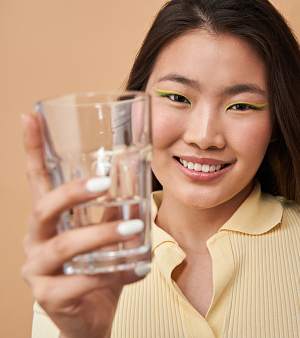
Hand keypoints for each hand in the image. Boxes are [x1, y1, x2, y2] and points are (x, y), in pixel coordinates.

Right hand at [20, 113, 149, 337]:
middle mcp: (36, 241)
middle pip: (43, 208)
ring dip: (100, 234)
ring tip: (134, 227)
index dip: (33, 148)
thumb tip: (136, 176)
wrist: (90, 319)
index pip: (37, 179)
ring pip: (62, 246)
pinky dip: (110, 274)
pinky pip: (79, 282)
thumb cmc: (98, 270)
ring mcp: (37, 269)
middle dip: (72, 193)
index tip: (30, 115)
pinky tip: (135, 271)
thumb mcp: (106, 234)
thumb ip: (114, 210)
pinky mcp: (49, 297)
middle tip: (104, 183)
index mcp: (49, 221)